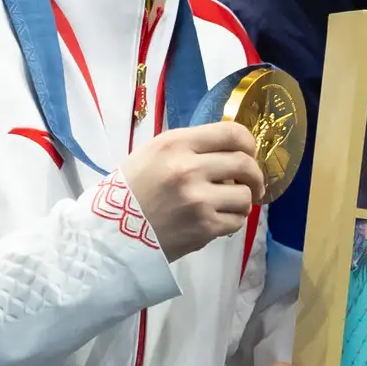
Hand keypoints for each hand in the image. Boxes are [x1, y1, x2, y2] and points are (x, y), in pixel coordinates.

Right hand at [126, 123, 265, 258]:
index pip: (231, 133)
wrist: (111, 232)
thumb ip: (190, 146)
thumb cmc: (132, 190)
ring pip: (245, 196)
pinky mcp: (203, 228)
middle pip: (245, 164)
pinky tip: (219, 220)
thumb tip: (229, 149)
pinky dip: (233, 221)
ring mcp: (198, 200)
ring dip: (244, 201)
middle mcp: (188, 169)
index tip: (249, 154)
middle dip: (255, 175)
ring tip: (232, 205)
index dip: (249, 143)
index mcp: (175, 144)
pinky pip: (237, 221)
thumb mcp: (153, 153)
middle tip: (252, 184)